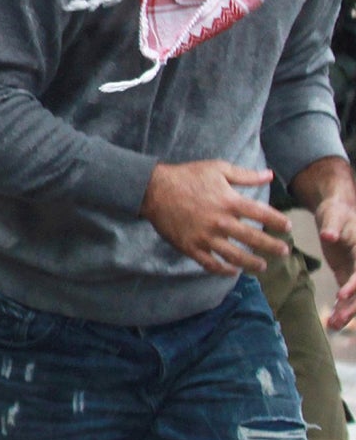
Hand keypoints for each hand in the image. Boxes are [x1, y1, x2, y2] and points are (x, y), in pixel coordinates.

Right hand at [140, 160, 289, 275]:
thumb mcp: (218, 169)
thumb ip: (245, 175)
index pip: (263, 215)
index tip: (287, 227)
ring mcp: (205, 237)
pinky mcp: (190, 247)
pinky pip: (210, 263)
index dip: (279, 222)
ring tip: (262, 266)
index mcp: (230, 202)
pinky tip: (232, 271)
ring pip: (235, 256)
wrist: (153, 190)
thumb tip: (270, 175)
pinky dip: (223, 270)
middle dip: (272, 247)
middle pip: (254, 239)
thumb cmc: (186, 176)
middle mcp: (221, 222)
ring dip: (252, 263)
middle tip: (284, 252)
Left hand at [293, 155, 355, 327]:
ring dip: (349, 311)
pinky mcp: (350, 274)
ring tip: (334, 325)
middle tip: (337, 320)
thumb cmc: (335, 212)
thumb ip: (331, 226)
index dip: (355, 284)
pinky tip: (334, 321)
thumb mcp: (332, 216)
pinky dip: (343, 307)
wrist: (336, 212)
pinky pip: (349, 294)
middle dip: (353, 305)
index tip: (341, 295)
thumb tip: (328, 236)